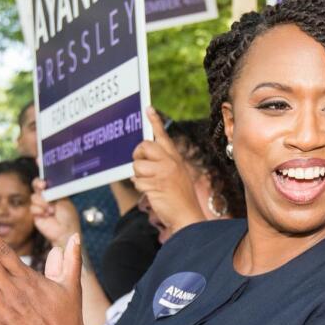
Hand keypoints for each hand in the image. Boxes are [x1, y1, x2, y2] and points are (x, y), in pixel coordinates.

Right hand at [30, 180, 80, 248]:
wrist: (65, 231)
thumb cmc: (68, 217)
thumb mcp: (64, 201)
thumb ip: (54, 192)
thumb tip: (45, 185)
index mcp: (55, 193)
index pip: (46, 183)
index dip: (43, 180)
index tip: (44, 182)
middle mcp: (47, 198)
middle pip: (36, 186)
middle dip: (38, 184)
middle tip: (42, 186)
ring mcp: (40, 205)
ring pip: (34, 197)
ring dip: (43, 203)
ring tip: (52, 211)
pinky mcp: (35, 214)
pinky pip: (33, 207)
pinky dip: (40, 211)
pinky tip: (46, 215)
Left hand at [132, 107, 206, 231]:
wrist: (187, 215)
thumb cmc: (179, 198)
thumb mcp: (175, 176)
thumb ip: (161, 165)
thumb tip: (140, 161)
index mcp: (175, 158)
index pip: (163, 136)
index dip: (155, 121)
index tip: (148, 109)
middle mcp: (170, 161)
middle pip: (144, 146)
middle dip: (138, 157)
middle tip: (143, 168)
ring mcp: (163, 171)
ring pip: (137, 166)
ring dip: (139, 178)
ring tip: (152, 185)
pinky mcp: (156, 183)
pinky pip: (137, 181)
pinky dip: (140, 188)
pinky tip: (152, 193)